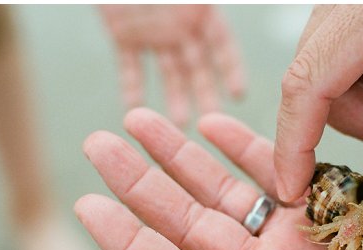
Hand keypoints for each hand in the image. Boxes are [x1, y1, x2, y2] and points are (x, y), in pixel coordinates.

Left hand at [98, 5, 245, 125]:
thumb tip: (210, 7)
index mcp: (199, 7)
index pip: (222, 43)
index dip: (230, 67)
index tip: (238, 94)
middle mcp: (181, 23)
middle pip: (197, 64)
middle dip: (205, 91)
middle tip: (210, 121)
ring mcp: (153, 31)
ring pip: (168, 71)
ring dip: (174, 96)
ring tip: (180, 124)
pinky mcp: (124, 35)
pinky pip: (130, 66)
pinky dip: (132, 87)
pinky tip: (134, 110)